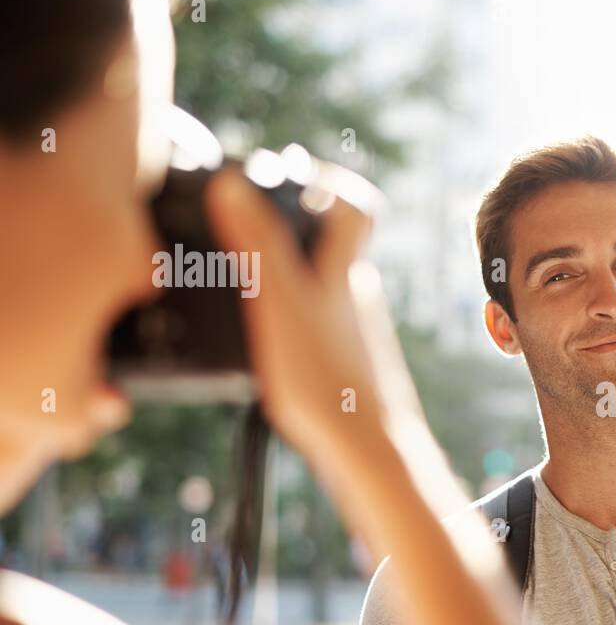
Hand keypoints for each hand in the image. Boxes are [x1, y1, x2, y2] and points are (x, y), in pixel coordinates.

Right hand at [205, 166, 424, 465]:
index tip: (292, 169)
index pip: (354, 207)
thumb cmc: (328, 382)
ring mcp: (353, 331)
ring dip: (284, 279)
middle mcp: (356, 295)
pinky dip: (288, 321)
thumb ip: (259, 245)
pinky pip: (314, 326)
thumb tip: (236, 184)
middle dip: (290, 231)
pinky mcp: (345, 364)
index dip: (327, 180)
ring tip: (240, 283)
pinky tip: (262, 342)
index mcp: (344, 272)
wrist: (369, 455)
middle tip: (244, 225)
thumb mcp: (281, 304)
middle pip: (329, 246)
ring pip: (319, 288)